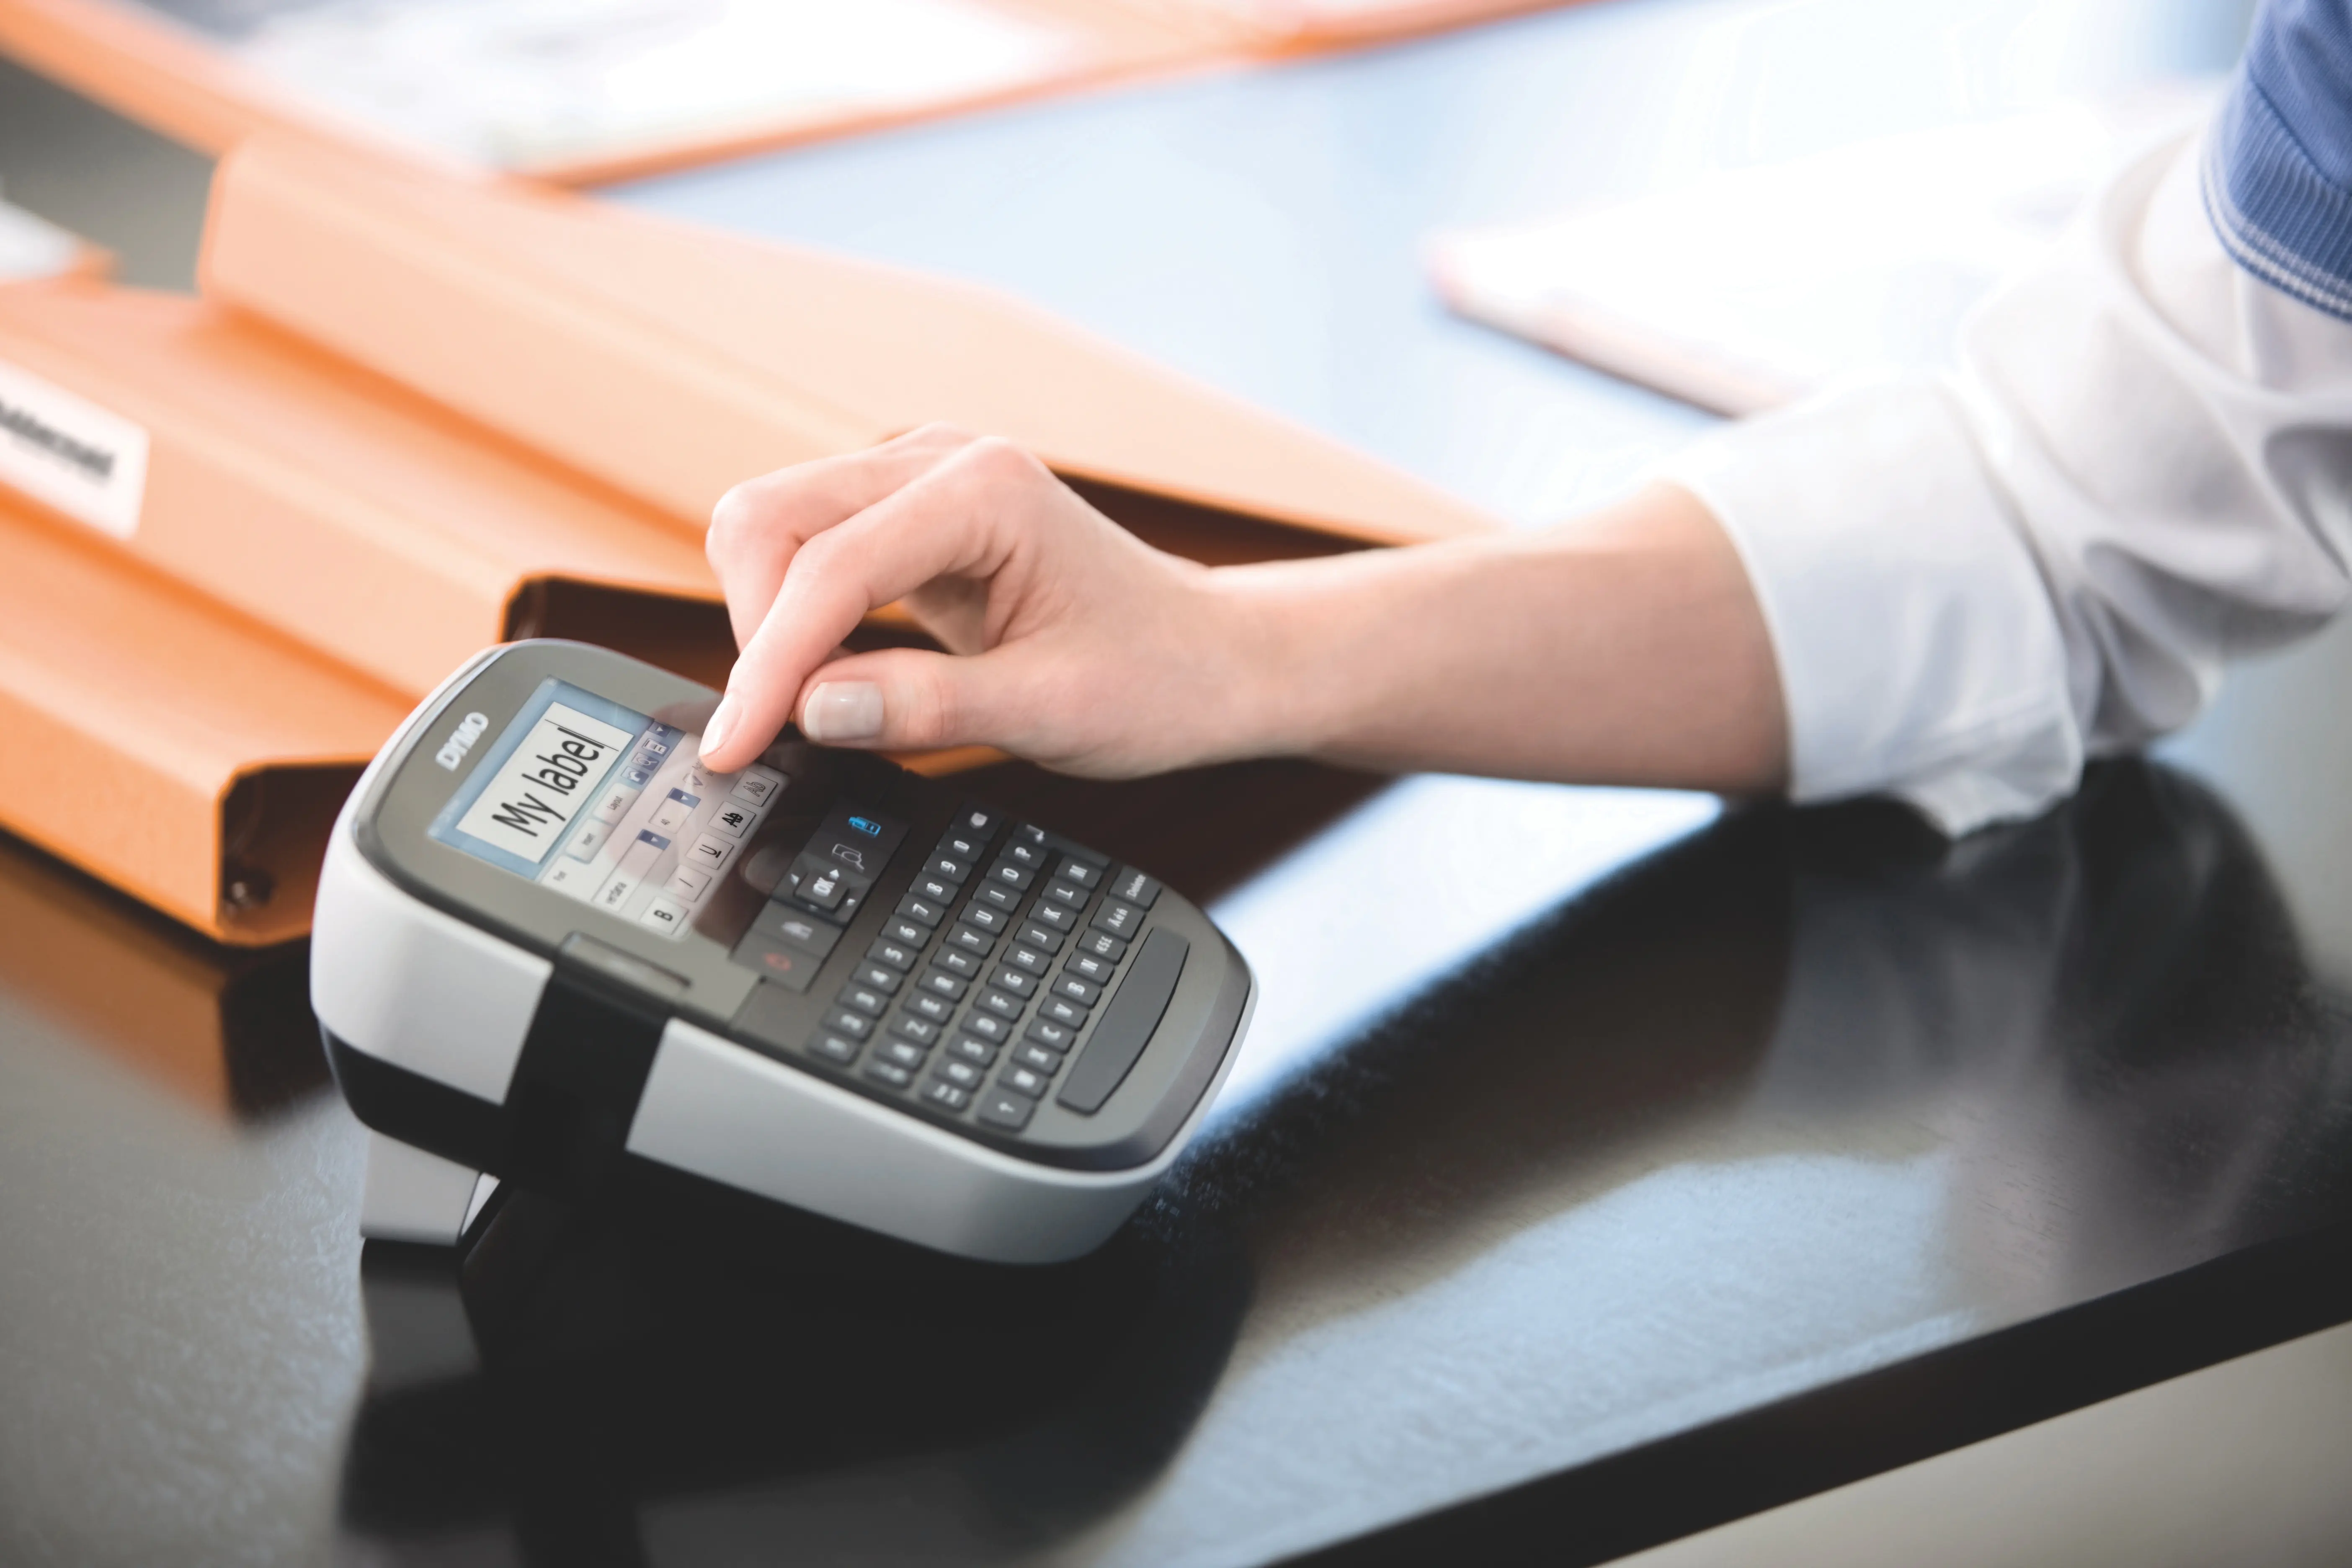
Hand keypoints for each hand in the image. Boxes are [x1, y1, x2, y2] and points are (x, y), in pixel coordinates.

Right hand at [694, 425, 1266, 775]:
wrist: (1210, 656)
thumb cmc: (1156, 676)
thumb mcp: (1050, 712)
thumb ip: (928, 708)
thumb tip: (810, 712)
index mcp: (985, 490)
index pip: (829, 568)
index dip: (767, 664)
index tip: (733, 747)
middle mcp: (941, 459)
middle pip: (770, 518)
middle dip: (754, 627)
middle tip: (767, 730)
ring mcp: (917, 478)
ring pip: (773, 526)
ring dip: (764, 618)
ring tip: (797, 709)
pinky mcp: (906, 515)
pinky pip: (807, 548)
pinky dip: (791, 614)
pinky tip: (817, 679)